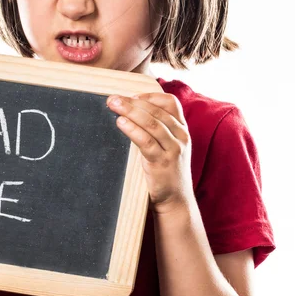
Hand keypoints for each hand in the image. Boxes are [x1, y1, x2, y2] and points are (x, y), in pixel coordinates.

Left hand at [106, 92, 194, 215]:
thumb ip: (156, 129)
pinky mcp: (163, 162)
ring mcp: (173, 149)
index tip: (131, 96)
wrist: (176, 200)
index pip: (170, 102)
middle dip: (132, 102)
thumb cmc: (166, 171)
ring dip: (130, 112)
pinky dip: (132, 130)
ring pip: (152, 124)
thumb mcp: (167, 146)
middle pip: (156, 111)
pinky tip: (121, 123)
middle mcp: (180, 136)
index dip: (150, 96)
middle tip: (113, 98)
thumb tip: (130, 111)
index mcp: (181, 129)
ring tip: (113, 105)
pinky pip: (146, 141)